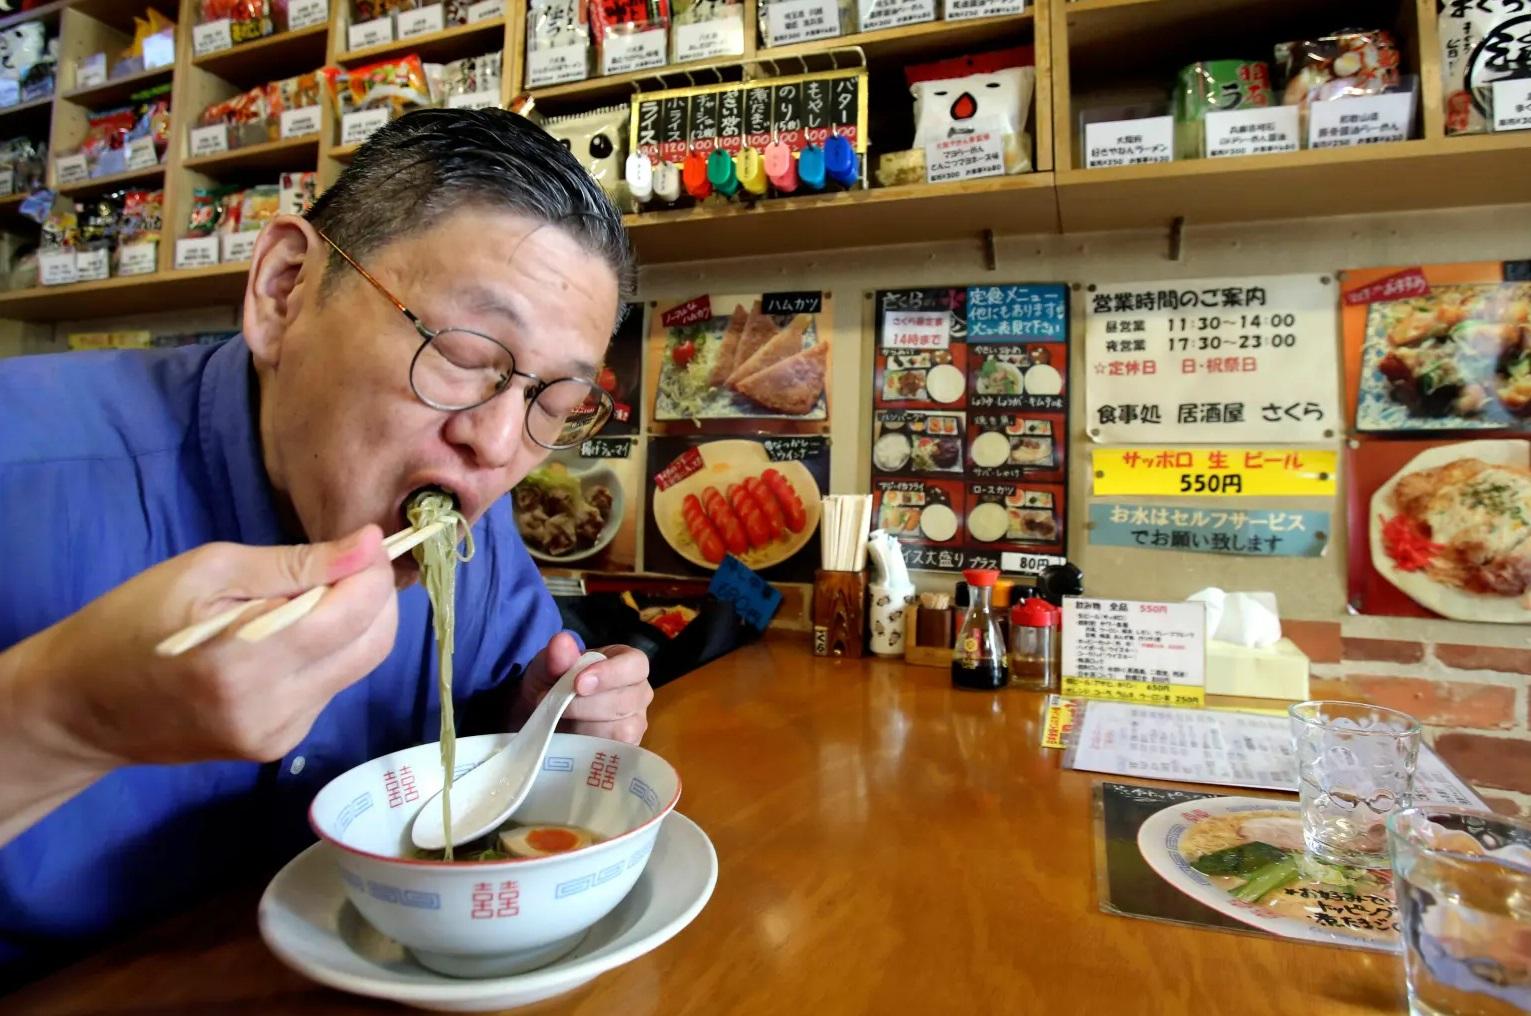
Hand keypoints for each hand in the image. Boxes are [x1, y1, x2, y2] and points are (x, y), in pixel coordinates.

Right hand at [7, 525, 398, 770]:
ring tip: (302, 601)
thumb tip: (371, 545)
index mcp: (251, 661)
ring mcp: (280, 735)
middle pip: (374, 646)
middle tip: (342, 568)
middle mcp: (276, 709)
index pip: (358, 614)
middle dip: (374, 599)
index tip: (364, 543)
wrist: (80, 707)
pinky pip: (329, 689)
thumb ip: (296, 564)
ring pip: (357, 668)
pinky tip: (285, 639)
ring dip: (349, 626)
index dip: (373, 571)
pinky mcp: (277, 746)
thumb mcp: (208, 572)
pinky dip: (324, 655)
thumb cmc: (131, 623)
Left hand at [514, 633, 652, 743]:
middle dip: (589, 705)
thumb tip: (561, 643)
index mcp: (627, 662)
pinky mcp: (626, 749)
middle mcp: (639, 692)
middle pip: (629, 700)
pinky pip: (617, 752)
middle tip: (557, 705)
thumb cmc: (553, 682)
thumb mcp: (548, 665)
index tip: (579, 683)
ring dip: (587, 726)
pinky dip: (590, 747)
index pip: (635, 665)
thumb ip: (556, 656)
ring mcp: (635, 722)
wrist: (542, 714)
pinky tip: (571, 739)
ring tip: (560, 721)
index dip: (611, 674)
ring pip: (623, 729)